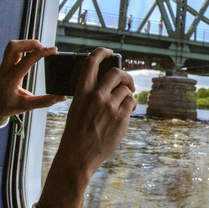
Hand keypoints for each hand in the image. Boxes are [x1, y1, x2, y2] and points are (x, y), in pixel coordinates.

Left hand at [0, 40, 65, 127]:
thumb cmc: (9, 106)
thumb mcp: (27, 106)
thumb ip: (45, 101)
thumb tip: (62, 97)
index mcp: (11, 80)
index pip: (26, 60)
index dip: (41, 53)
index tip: (54, 50)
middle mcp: (6, 70)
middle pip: (14, 47)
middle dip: (32, 43)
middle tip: (45, 49)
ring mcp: (4, 65)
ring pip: (12, 46)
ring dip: (27, 43)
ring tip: (40, 49)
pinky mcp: (6, 64)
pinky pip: (13, 49)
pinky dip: (24, 47)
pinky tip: (33, 52)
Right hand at [39, 47, 136, 207]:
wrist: (77, 156)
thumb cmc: (76, 133)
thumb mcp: (77, 108)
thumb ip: (91, 94)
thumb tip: (110, 84)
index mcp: (81, 92)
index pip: (91, 63)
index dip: (101, 52)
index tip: (109, 51)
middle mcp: (96, 97)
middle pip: (117, 73)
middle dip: (125, 76)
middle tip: (127, 83)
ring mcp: (109, 108)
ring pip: (126, 90)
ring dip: (128, 94)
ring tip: (125, 102)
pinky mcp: (121, 119)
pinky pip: (131, 103)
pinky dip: (131, 105)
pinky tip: (127, 111)